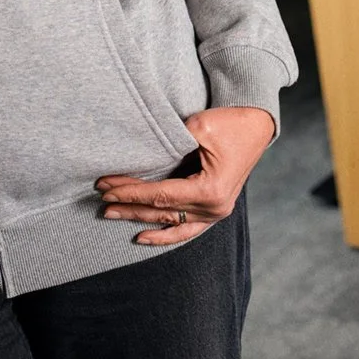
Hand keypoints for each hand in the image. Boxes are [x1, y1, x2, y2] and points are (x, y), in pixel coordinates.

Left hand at [96, 106, 275, 246]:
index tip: (105, 188)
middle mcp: (214, 208)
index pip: (160, 195)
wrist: (257, 124)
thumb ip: (170, 146)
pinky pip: (187, 229)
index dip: (130, 192)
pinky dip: (165, 234)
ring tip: (112, 216)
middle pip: (161, 211)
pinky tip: (144, 236)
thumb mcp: (198, 128)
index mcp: (210, 190)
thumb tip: (139, 160)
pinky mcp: (214, 208)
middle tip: (101, 201)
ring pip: (170, 222)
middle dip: (128, 205)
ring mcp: (216, 212)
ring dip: (141, 219)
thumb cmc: (230, 123)